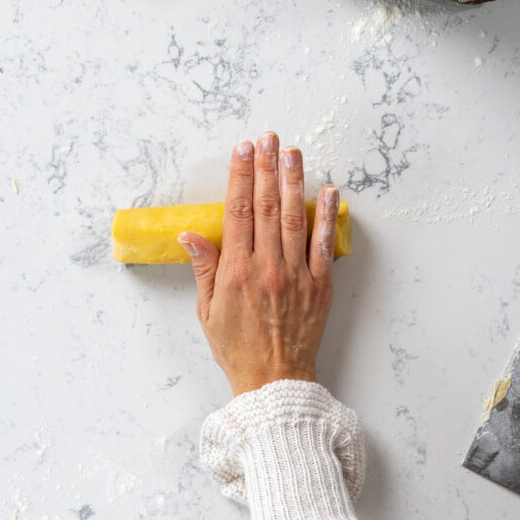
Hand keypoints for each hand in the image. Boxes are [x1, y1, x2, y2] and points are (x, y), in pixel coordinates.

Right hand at [178, 132, 339, 395]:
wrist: (274, 381)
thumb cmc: (237, 348)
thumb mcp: (207, 311)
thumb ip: (204, 268)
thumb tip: (190, 235)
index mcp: (236, 272)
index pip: (238, 212)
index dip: (240, 177)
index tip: (242, 150)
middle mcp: (267, 268)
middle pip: (267, 207)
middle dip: (266, 168)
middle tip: (266, 138)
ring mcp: (297, 275)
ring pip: (295, 218)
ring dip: (293, 181)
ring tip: (291, 152)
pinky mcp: (320, 286)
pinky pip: (323, 245)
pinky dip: (326, 216)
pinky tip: (329, 191)